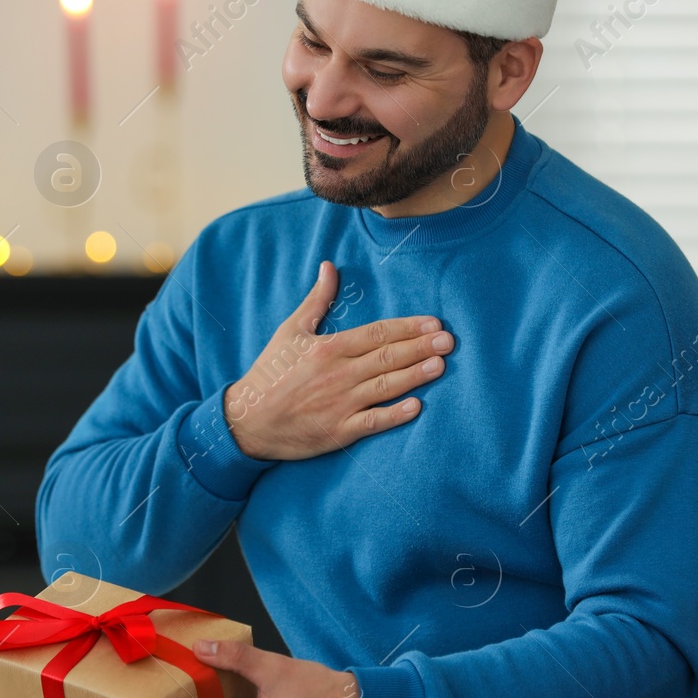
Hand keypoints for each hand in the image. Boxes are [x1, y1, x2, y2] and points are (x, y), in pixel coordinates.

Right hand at [225, 260, 453, 460]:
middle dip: (421, 347)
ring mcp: (340, 403)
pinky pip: (373, 422)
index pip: (377, 333)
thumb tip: (329, 267)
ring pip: (386, 386)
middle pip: (388, 357)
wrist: (247, 420)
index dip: (407, 328)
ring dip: (416, 375)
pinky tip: (417, 406)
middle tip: (449, 341)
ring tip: (441, 365)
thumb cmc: (270, 373)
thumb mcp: (290, 331)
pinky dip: (395, 415)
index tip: (433, 323)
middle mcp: (339, 374)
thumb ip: (316, 300)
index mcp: (329, 348)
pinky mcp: (339, 431)